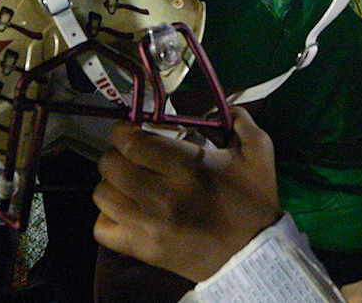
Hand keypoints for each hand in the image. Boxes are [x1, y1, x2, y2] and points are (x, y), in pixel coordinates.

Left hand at [93, 107, 282, 282]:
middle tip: (132, 154)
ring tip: (129, 181)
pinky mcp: (142, 250)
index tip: (131, 128)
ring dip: (112, 182)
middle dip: (118, 152)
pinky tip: (127, 209)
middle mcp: (160, 196)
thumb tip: (222, 105)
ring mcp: (147, 226)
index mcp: (187, 168)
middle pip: (110, 164)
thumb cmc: (254, 203)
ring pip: (102, 193)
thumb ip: (241, 120)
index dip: (124, 130)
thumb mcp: (259, 153)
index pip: (132, 141)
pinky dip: (109, 216)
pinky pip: (102, 228)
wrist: (254, 256)